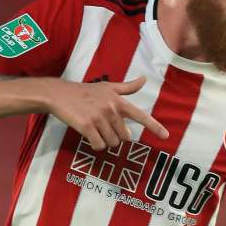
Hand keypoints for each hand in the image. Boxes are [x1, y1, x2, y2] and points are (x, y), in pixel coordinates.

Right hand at [47, 76, 167, 149]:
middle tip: (105, 127)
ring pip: (112, 143)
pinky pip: (99, 145)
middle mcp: (112, 109)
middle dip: (116, 136)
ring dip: (105, 141)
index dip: (154, 126)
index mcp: (119, 101)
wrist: (60, 94)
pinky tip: (90, 137)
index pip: (141, 115)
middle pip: (124, 136)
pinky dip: (96, 145)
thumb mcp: (108, 87)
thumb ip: (127, 87)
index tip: (166, 136)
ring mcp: (99, 118)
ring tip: (96, 130)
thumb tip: (144, 79)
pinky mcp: (87, 127)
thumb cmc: (85, 92)